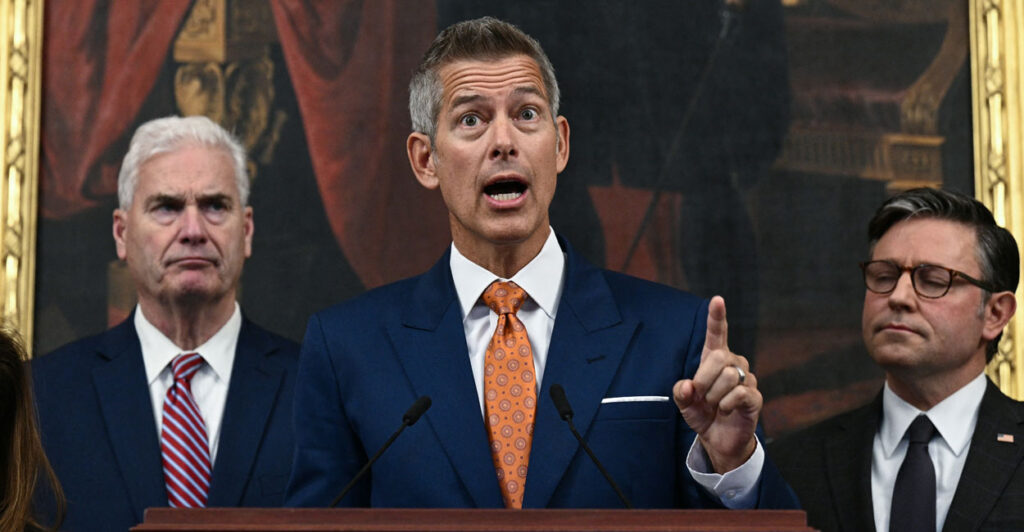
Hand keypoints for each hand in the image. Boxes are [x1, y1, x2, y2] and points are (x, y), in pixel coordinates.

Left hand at [673, 296, 760, 472]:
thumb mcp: (684, 402)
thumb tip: (687, 386)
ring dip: (713, 395)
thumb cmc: (702, 413)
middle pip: (720, 357)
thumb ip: (680, 391)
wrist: (718, 439)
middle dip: (703, 378)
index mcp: (715, 358)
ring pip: (729, 376)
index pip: (717, 333)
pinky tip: (724, 410)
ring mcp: (747, 379)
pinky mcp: (755, 397)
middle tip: (699, 395)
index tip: (717, 300)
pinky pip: (738, 394)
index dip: (717, 317)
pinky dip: (725, 405)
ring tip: (713, 405)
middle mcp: (734, 363)